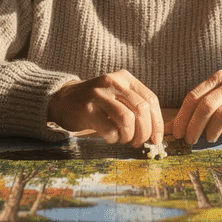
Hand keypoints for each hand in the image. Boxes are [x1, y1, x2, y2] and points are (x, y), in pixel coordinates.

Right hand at [47, 69, 162, 146]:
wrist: (63, 99)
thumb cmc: (96, 102)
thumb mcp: (117, 95)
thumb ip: (135, 106)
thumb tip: (156, 132)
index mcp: (125, 78)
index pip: (151, 100)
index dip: (157, 122)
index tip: (157, 139)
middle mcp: (113, 83)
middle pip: (141, 110)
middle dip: (145, 132)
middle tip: (139, 142)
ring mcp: (99, 95)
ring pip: (127, 120)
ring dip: (128, 136)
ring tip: (123, 139)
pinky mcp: (87, 109)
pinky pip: (109, 129)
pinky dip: (113, 138)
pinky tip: (109, 138)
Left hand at [169, 70, 221, 143]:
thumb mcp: (215, 99)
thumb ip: (192, 111)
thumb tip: (167, 129)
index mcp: (217, 78)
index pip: (193, 97)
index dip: (182, 117)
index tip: (177, 133)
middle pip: (206, 106)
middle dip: (194, 126)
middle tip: (190, 140)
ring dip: (211, 131)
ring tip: (209, 138)